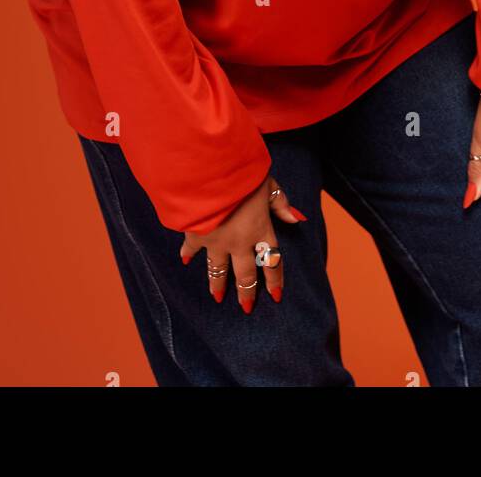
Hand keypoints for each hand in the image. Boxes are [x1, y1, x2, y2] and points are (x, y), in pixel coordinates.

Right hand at [179, 174, 305, 310]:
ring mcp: (217, 241)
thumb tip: (295, 219)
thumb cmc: (242, 175)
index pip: (272, 261)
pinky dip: (187, 253)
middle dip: (246, 292)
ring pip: (219, 269)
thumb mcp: (268, 183)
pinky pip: (191, 248)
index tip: (276, 296)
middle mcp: (240, 241)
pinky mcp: (196, 234)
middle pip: (245, 273)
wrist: (210, 172)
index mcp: (260, 229)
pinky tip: (184, 261)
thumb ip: (281, 202)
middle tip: (246, 308)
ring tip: (217, 296)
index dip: (274, 280)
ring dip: (218, 283)